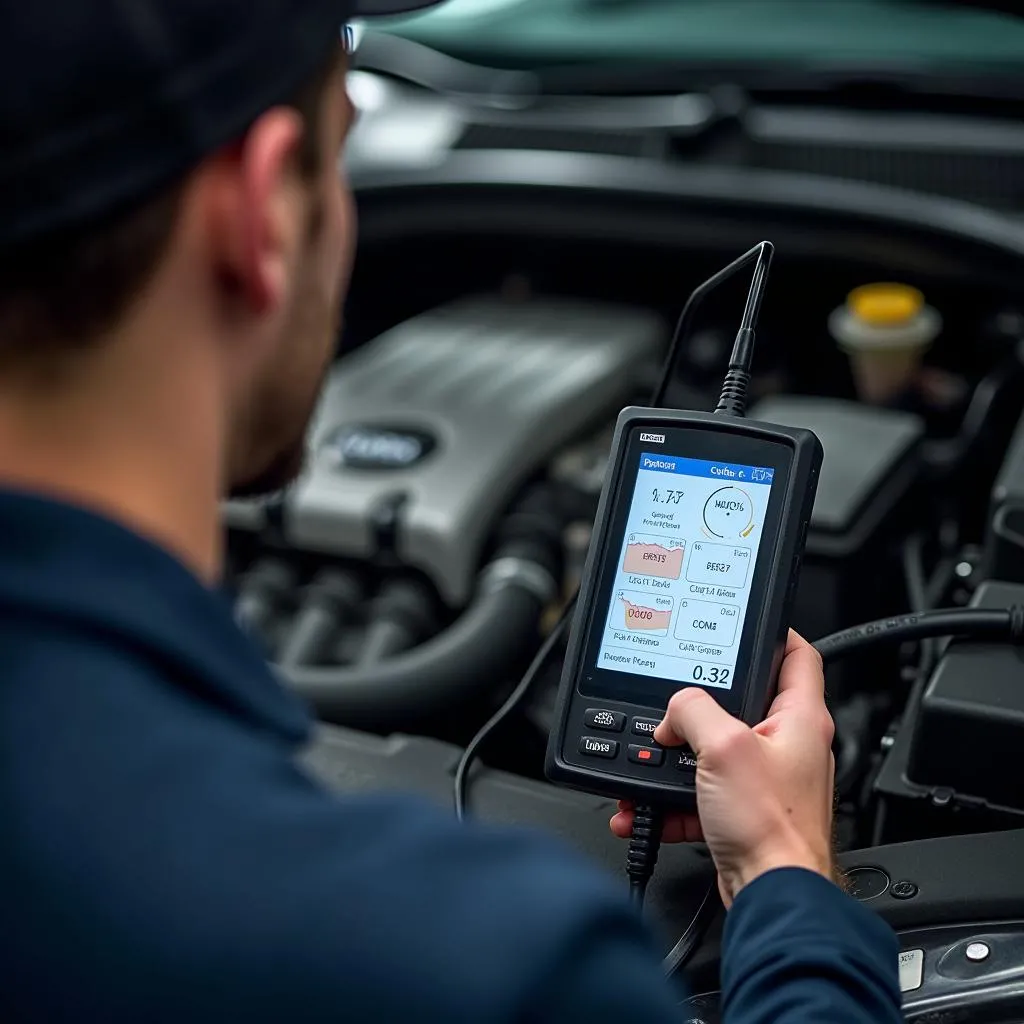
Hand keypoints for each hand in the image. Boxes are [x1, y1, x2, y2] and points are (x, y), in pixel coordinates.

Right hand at [610, 631, 835, 906]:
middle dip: (697, 707)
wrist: (772, 896)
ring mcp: (767, 780)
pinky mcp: (746, 811)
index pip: (796, 654)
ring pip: (714, 752)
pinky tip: (645, 805)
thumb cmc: (771, 827)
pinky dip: (673, 798)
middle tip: (673, 704)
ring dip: (675, 759)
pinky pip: (702, 792)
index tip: (742, 624)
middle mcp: (787, 745)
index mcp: (798, 718)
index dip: (771, 632)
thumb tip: (673, 712)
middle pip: (742, 703)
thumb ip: (692, 712)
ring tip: (650, 763)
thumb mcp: (723, 748)